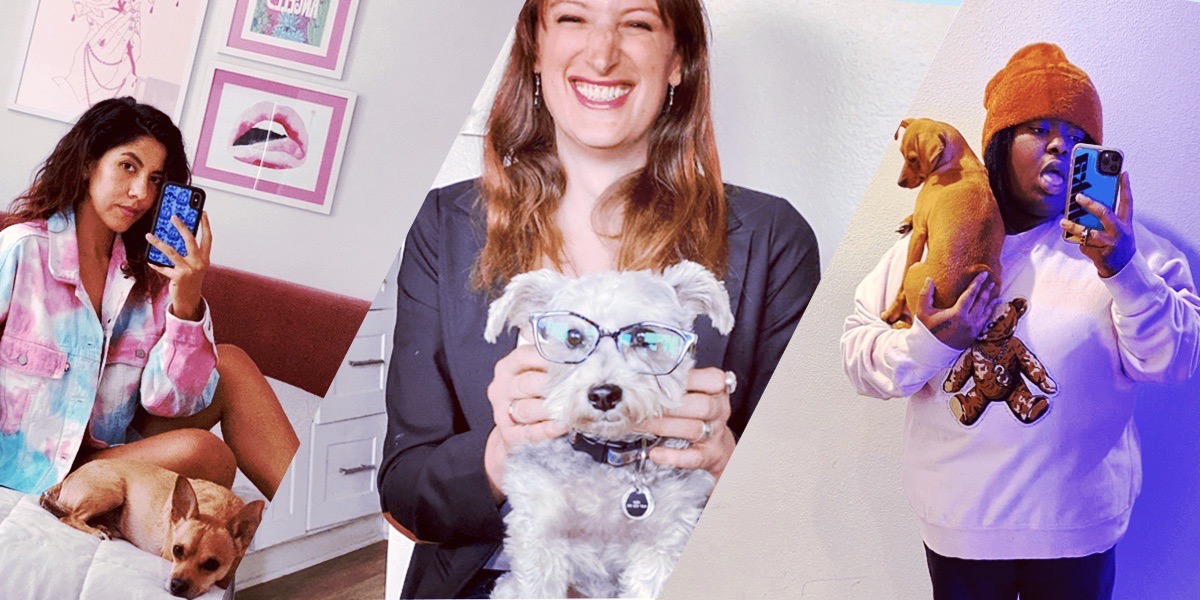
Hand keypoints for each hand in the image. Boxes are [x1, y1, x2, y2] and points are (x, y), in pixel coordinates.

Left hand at [146, 212, 210, 321]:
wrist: (190, 299)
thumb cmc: (191, 279)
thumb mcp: (195, 265)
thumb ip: (190, 252)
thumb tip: (175, 236)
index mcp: (205, 258)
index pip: (207, 238)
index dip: (206, 224)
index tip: (202, 212)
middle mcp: (199, 263)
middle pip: (190, 240)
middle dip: (182, 227)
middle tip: (173, 217)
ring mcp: (189, 270)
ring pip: (171, 252)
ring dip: (158, 243)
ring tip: (149, 235)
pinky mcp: (178, 277)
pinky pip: (163, 267)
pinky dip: (155, 264)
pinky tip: (150, 260)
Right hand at [483, 344, 567, 500]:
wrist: (519, 431)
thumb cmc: (534, 396)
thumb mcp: (537, 371)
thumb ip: (550, 355)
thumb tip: (570, 337)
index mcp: (507, 368)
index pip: (523, 356)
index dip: (547, 356)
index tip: (571, 358)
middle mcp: (502, 388)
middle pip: (525, 383)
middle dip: (553, 384)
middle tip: (576, 383)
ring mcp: (503, 413)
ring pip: (526, 409)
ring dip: (551, 408)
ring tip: (572, 406)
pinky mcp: (510, 435)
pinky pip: (530, 432)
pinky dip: (548, 429)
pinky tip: (563, 424)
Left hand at [635, 367, 734, 480]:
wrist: (717, 447)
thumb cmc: (698, 412)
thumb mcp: (695, 392)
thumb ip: (677, 383)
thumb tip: (643, 375)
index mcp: (717, 389)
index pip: (710, 379)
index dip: (683, 379)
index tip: (657, 379)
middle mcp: (719, 410)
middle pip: (702, 405)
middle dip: (668, 405)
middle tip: (640, 405)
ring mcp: (716, 434)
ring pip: (693, 429)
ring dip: (662, 427)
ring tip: (637, 425)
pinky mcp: (709, 456)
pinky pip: (692, 457)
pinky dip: (672, 456)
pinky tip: (655, 453)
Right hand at [914, 272, 999, 349]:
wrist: (930, 351)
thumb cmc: (926, 329)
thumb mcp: (923, 310)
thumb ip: (926, 294)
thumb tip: (929, 279)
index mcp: (957, 314)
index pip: (970, 294)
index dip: (977, 283)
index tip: (984, 274)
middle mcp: (968, 322)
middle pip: (981, 302)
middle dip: (986, 291)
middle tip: (991, 282)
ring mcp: (972, 330)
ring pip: (985, 312)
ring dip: (990, 302)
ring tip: (995, 294)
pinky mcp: (973, 336)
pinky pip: (984, 322)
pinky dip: (988, 313)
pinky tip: (990, 308)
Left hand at [1060, 171, 1136, 277]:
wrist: (1123, 268)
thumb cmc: (1116, 243)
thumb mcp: (1116, 229)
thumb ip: (1104, 218)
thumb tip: (1082, 208)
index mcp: (1125, 222)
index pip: (1127, 201)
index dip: (1125, 187)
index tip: (1122, 172)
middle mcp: (1120, 231)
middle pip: (1105, 214)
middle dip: (1091, 204)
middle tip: (1078, 196)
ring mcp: (1111, 243)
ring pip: (1089, 232)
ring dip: (1074, 226)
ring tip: (1063, 222)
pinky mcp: (1102, 254)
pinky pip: (1085, 245)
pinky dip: (1080, 244)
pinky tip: (1080, 244)